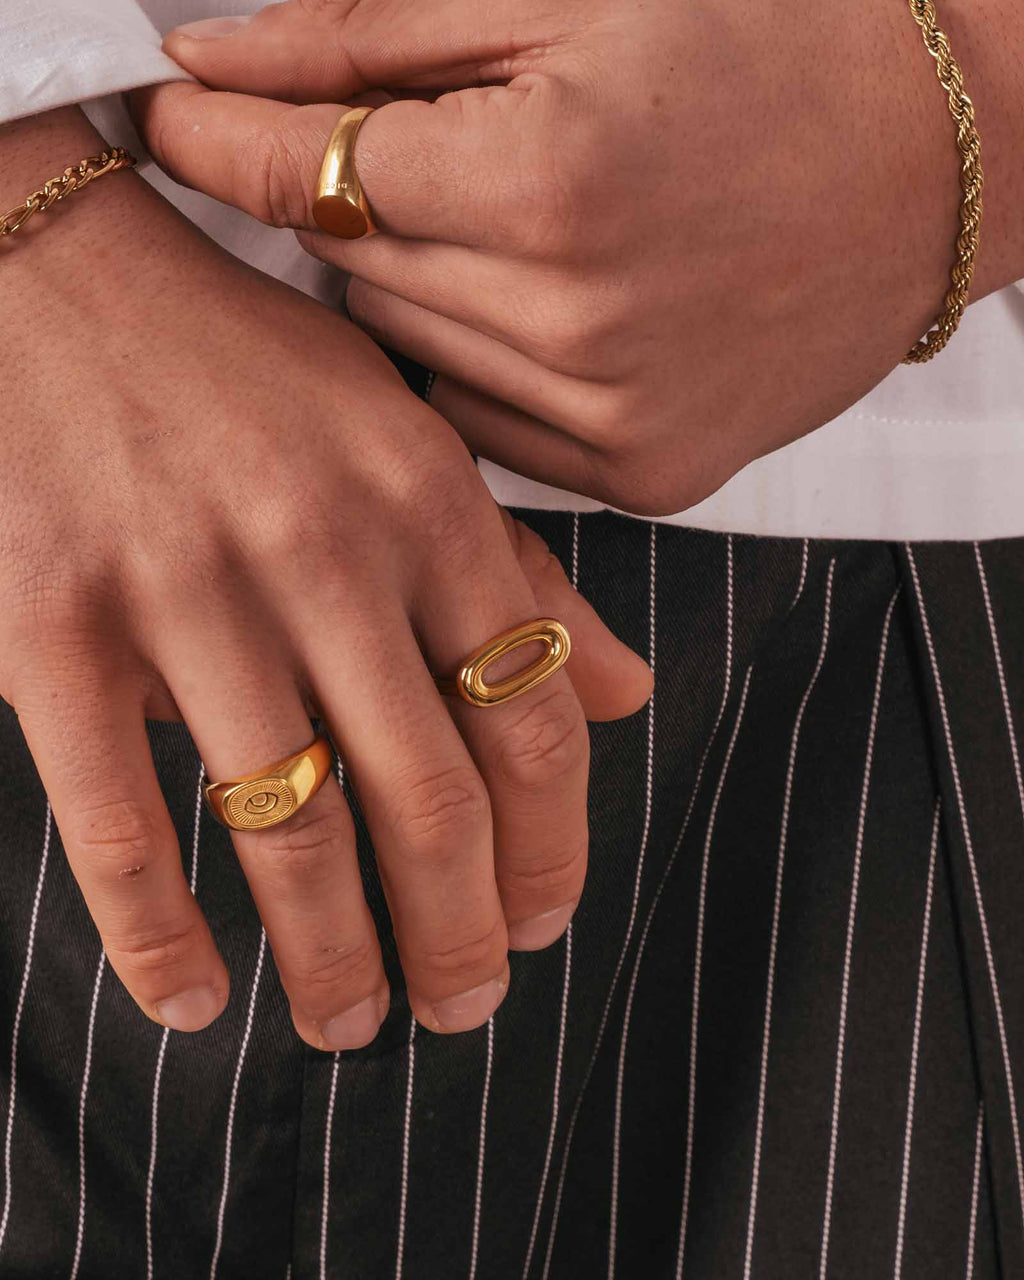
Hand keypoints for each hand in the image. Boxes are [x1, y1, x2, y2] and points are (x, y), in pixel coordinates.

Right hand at [1, 108, 650, 1049]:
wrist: (57, 269)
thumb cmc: (248, 365)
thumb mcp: (411, 437)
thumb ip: (523, 571)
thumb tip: (626, 694)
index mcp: (426, 505)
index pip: (530, 718)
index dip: (551, 847)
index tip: (542, 923)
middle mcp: (324, 553)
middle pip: (427, 796)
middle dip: (458, 933)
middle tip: (464, 1011)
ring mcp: (185, 592)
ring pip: (289, 829)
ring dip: (333, 957)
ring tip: (353, 1024)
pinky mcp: (53, 625)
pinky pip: (118, 820)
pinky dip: (160, 935)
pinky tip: (194, 1002)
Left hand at [136, 0, 1023, 516]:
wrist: (930, 173)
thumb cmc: (773, 54)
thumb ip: (373, 30)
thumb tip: (217, 56)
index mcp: (551, 182)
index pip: (307, 173)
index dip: (217, 138)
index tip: (168, 116)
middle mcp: (575, 324)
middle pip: (353, 270)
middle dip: (342, 201)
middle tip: (388, 150)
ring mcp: (610, 419)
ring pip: (410, 355)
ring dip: (414, 284)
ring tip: (496, 221)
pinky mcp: (641, 474)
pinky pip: (485, 427)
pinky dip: (478, 364)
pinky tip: (541, 306)